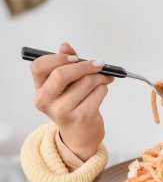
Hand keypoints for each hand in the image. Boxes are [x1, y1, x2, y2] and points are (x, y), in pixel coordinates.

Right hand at [31, 42, 113, 160]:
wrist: (80, 135)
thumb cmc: (73, 106)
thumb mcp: (64, 87)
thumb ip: (65, 64)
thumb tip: (65, 46)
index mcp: (40, 90)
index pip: (39, 67)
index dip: (57, 58)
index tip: (75, 57)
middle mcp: (47, 101)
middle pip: (62, 74)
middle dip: (85, 66)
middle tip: (100, 64)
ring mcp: (64, 111)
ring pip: (86, 82)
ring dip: (100, 77)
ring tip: (104, 79)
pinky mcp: (82, 117)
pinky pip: (98, 92)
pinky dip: (104, 88)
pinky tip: (102, 91)